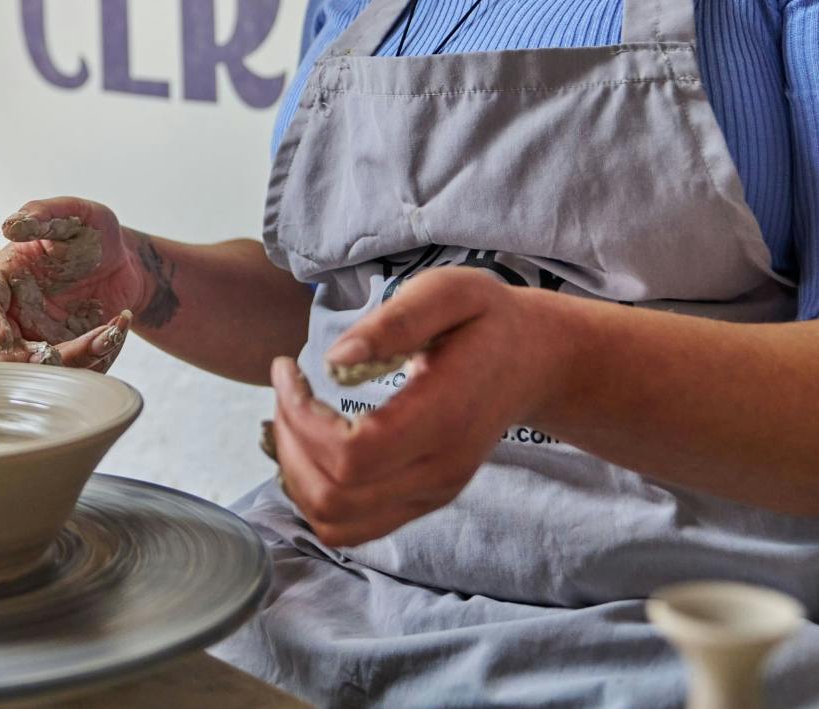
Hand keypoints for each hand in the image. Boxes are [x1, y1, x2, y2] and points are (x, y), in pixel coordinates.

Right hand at [0, 197, 140, 370]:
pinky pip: (76, 370)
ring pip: (39, 369)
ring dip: (72, 359)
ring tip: (108, 333)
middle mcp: (15, 313)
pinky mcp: (67, 353)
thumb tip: (10, 225)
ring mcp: (39, 337)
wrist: (127, 261)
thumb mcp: (74, 214)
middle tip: (50, 355)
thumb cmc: (93, 233)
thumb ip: (43, 214)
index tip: (2, 334)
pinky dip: (99, 355)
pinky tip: (118, 326)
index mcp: (5, 278)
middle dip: (20, 360)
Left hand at [267, 268, 562, 547]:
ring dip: (296, 473)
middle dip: (289, 442)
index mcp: (443, 418)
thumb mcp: (449, 293)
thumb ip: (394, 322)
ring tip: (293, 416)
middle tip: (286, 389)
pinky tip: (313, 445)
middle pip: (334, 495)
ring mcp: (432, 494)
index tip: (287, 368)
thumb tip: (335, 360)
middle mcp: (439, 471)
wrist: (533, 361)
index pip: (351, 454)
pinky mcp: (422, 501)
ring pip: (335, 522)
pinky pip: (350, 526)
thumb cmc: (486, 320)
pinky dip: (315, 494)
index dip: (301, 418)